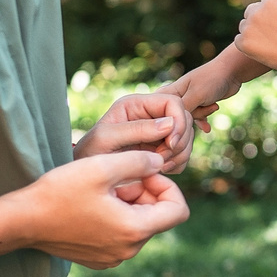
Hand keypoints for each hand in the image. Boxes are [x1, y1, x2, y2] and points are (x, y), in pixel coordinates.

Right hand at [11, 150, 188, 267]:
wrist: (21, 221)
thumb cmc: (60, 192)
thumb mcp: (102, 167)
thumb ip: (139, 161)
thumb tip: (159, 163)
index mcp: (134, 230)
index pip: (178, 210)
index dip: (167, 186)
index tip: (144, 173)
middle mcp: (128, 251)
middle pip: (157, 217)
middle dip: (145, 193)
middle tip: (118, 178)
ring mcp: (112, 258)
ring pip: (138, 225)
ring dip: (129, 204)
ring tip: (102, 190)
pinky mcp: (98, 260)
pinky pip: (120, 236)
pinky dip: (116, 218)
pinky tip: (92, 205)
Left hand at [75, 90, 195, 172]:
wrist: (89, 174)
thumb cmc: (90, 154)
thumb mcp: (106, 139)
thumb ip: (136, 129)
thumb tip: (170, 125)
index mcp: (136, 104)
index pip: (173, 102)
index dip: (178, 122)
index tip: (171, 144)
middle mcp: (150, 114)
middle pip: (185, 119)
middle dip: (179, 142)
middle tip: (161, 159)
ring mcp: (158, 132)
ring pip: (187, 137)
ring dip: (179, 155)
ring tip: (159, 167)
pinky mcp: (162, 148)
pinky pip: (183, 153)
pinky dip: (178, 164)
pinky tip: (160, 170)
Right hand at [160, 61, 234, 125]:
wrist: (232, 72)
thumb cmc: (211, 80)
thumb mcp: (196, 95)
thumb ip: (184, 110)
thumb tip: (174, 125)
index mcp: (169, 91)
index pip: (158, 110)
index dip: (168, 119)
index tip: (184, 120)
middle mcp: (176, 96)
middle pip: (177, 117)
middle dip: (194, 114)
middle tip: (205, 103)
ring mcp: (188, 100)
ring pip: (189, 118)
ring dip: (203, 114)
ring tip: (214, 105)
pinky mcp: (199, 104)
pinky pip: (197, 117)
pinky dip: (204, 120)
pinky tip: (208, 127)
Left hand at [235, 0, 276, 74]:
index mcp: (271, 1)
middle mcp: (257, 12)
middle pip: (252, 8)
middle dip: (259, 15)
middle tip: (271, 27)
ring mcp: (248, 27)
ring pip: (244, 24)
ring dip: (252, 29)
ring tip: (268, 40)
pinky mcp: (243, 42)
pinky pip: (239, 39)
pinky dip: (247, 43)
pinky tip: (260, 47)